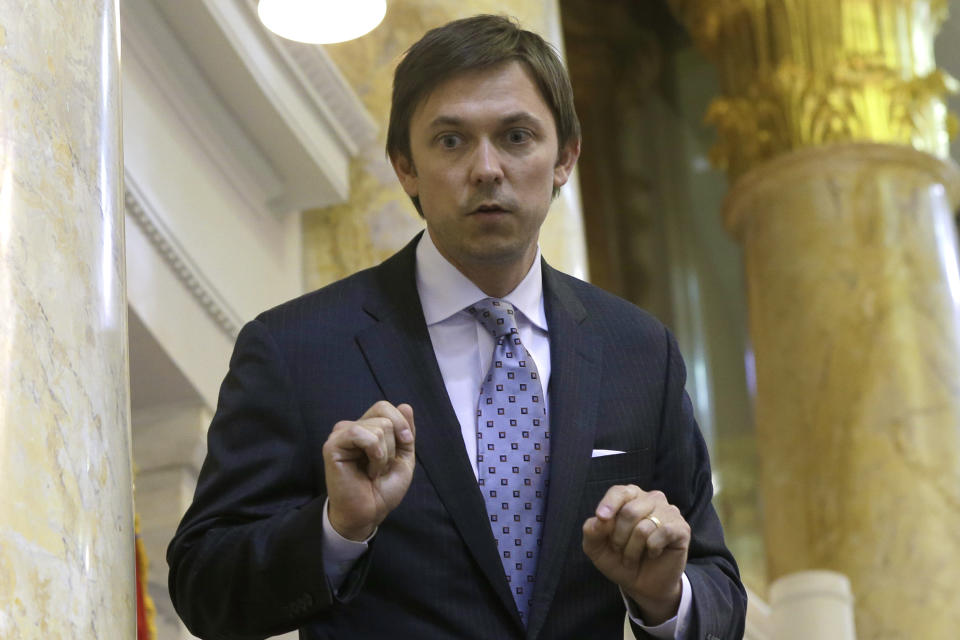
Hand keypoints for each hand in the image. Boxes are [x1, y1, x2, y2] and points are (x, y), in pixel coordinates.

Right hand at [322, 401, 415, 540]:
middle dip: (393, 445)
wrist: (370, 513)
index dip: (401, 424)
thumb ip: (405, 432)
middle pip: (384, 416)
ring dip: (384, 455)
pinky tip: (368, 471)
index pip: (384, 407)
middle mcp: (351, 428)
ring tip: (373, 471)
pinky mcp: (332, 446)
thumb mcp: (403, 457)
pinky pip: (358, 433)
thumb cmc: (383, 488)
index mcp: (366, 428)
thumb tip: (405, 405)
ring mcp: (340, 435)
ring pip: (376, 427)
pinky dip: (373, 454)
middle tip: (381, 466)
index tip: (405, 444)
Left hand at [582, 485, 689, 624]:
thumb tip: (598, 520)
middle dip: (619, 538)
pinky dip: (652, 549)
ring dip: (633, 549)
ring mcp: (668, 512)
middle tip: (619, 551)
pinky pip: (663, 533)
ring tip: (633, 557)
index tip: (601, 517)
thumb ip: (592, 531)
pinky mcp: (681, 528)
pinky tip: (653, 554)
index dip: (609, 504)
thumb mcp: (596, 548)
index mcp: (630, 497)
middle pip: (629, 512)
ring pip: (644, 527)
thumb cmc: (619, 560)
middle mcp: (651, 499)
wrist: (643, 585)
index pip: (619, 492)